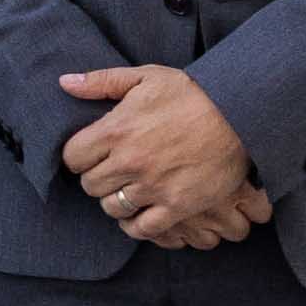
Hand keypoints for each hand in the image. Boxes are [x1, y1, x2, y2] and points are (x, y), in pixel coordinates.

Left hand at [57, 63, 265, 246]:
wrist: (239, 114)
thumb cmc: (191, 93)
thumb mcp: (145, 77)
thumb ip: (101, 81)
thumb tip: (66, 83)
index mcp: (116, 130)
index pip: (72, 157)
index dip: (79, 156)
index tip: (92, 154)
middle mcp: (130, 161)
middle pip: (90, 185)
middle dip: (97, 177)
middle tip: (113, 170)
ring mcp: (154, 186)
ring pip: (112, 208)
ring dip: (116, 200)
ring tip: (128, 189)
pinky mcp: (178, 205)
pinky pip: (142, 229)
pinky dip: (136, 225)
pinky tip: (140, 213)